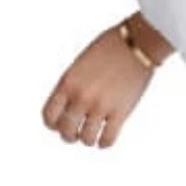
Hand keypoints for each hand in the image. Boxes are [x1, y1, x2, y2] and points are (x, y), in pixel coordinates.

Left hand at [40, 22, 158, 148]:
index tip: (60, 124)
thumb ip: (71, 85)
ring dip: (88, 139)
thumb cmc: (109, 48)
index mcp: (67, 83)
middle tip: (76, 132)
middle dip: (70, 135)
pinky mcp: (121, 112)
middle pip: (65, 131)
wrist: (137, 43)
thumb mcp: (80, 64)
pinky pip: (108, 139)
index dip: (53, 125)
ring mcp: (101, 106)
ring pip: (86, 139)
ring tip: (93, 135)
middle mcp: (81, 97)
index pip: (48, 116)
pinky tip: (106, 138)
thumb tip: (70, 107)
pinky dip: (105, 143)